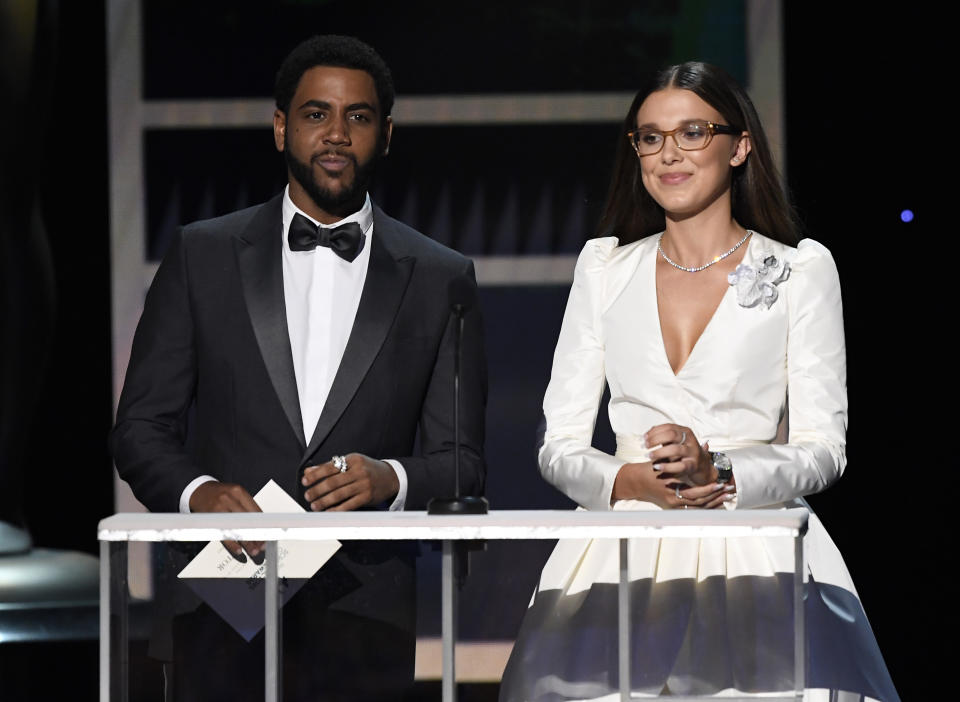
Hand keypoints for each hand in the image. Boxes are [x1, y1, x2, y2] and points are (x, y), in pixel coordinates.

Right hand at [188, 481, 263, 563]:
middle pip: (247, 521)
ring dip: (246, 542)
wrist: (199, 490)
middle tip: (262, 546)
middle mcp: (230, 499)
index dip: (262, 526)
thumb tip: (260, 526)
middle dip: (256, 536)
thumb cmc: (221, 494)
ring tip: (253, 551)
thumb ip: (246, 507)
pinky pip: (223, 533)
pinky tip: (238, 550)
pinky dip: (231, 543)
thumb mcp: (235, 494)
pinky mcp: (210, 518)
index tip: (268, 536)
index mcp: (239, 492)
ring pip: (236, 529)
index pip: (255, 511)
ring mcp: (219, 508)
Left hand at [302, 453, 399, 511]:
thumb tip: (308, 471)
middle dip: (317, 490)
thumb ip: (330, 467)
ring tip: (315, 506)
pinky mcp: (368, 497)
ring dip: (324, 501)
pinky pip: (348, 505)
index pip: (330, 467)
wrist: (391, 477)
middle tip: (308, 496)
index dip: (315, 474)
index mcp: (353, 459)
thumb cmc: (367, 469)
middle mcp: (359, 471)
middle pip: (333, 482)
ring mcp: (364, 484)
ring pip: (339, 494)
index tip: (305, 481)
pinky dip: (336, 509)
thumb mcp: (351, 463)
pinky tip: (328, 512)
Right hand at [612, 461, 731, 508]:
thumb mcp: (667, 460)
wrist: (635, 482)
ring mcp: (673, 505)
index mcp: (671, 490)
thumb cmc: (649, 469)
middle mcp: (673, 500)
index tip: (719, 484)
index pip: (695, 494)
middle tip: (728, 492)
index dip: (708, 490)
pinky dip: (705, 505)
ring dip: (713, 502)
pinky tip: (715, 503)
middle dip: (715, 497)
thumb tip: (707, 444)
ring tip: (726, 498)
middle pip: (699, 503)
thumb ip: (686, 454)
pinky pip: (693, 509)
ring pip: (698, 507)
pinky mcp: (673, 507)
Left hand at [645, 423, 715, 485]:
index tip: (644, 438)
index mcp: (685, 431)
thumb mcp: (676, 442)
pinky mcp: (693, 466)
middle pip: (671, 435)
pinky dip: (667, 466)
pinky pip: (679, 466)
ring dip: (659, 452)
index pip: (668, 427)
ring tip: (650, 456)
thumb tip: (647, 434)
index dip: (654, 431)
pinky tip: (657, 466)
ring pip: (675, 449)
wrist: (702, 467)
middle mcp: (690, 440)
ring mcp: (693, 453)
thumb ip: (664, 437)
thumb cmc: (685, 453)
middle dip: (655, 440)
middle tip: (645, 446)